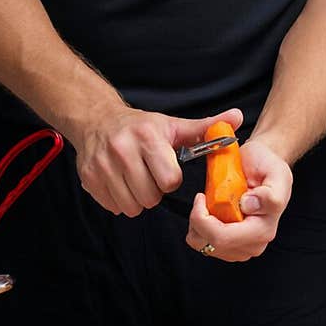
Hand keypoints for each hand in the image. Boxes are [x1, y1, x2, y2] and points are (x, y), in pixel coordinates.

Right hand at [73, 105, 243, 216]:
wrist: (98, 120)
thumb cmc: (142, 127)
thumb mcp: (173, 125)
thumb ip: (205, 127)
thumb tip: (237, 118)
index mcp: (147, 138)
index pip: (169, 180)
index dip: (172, 179)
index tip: (167, 170)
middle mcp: (122, 150)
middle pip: (149, 197)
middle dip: (154, 192)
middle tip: (151, 176)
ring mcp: (102, 165)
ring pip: (131, 207)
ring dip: (138, 199)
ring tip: (137, 180)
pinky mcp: (88, 178)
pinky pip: (113, 207)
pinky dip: (120, 200)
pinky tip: (121, 182)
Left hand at [185, 136, 292, 262]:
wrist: (264, 167)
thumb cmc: (268, 167)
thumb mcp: (276, 172)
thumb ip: (269, 194)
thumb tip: (249, 206)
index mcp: (263, 230)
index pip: (222, 238)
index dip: (203, 219)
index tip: (201, 197)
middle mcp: (254, 243)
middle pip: (211, 244)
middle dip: (198, 221)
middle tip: (202, 199)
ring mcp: (242, 246)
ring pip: (204, 246)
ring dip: (197, 224)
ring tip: (206, 205)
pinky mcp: (231, 245)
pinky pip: (205, 243)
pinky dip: (200, 228)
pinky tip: (208, 212)